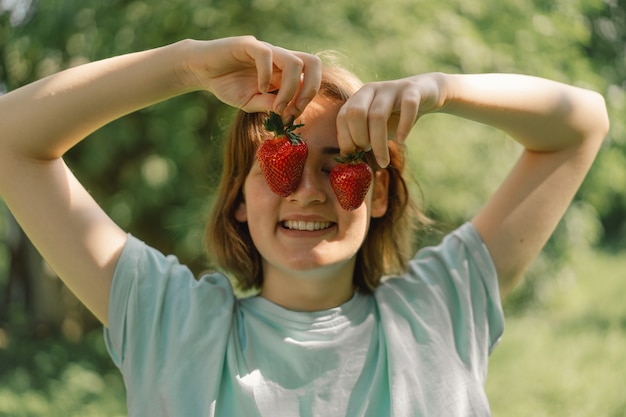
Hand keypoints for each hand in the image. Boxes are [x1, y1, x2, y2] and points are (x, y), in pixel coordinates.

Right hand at [179, 36, 321, 119]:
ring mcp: (266, 50)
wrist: (202, 70)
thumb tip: (289, 115)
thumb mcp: (251, 102)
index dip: (306, 99)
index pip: (310, 78)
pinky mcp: (248, 45)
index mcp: (283, 71)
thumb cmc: (227, 85)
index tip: (290, 116)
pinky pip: (266, 55)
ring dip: (289, 89)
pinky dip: (266, 76)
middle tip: (295, 108)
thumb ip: (269, 106)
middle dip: (310, 89)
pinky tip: (259, 88)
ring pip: (294, 63)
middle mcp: (279, 58)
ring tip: (276, 105)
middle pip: (313, 63)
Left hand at [336, 73, 444, 166]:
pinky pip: (407, 107)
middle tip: (367, 152)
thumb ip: (362, 138)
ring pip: (377, 115)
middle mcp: (372, 89)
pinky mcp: (413, 90)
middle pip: (356, 113)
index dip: (345, 139)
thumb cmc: (396, 116)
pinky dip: (403, 127)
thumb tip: (347, 158)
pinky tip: (401, 140)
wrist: (427, 94)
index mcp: (359, 97)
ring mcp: (392, 88)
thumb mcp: (376, 127)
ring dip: (378, 143)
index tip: (353, 155)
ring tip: (383, 161)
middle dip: (359, 138)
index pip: (343, 117)